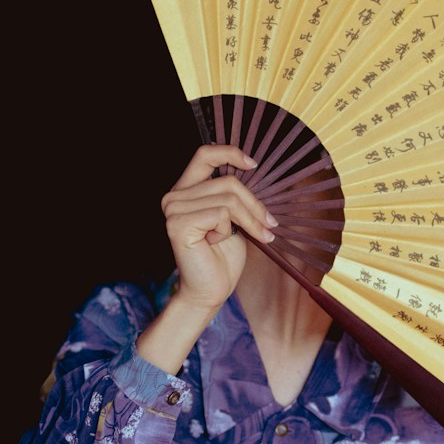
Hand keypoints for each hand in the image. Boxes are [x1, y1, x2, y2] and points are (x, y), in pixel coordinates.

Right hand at [160, 144, 276, 313]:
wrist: (210, 290)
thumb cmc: (222, 257)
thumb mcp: (234, 218)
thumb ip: (235, 195)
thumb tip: (256, 173)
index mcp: (186, 190)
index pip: (204, 154)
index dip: (230, 153)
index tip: (253, 165)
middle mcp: (174, 196)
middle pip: (228, 182)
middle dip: (255, 205)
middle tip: (270, 225)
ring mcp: (173, 209)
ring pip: (229, 200)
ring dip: (248, 221)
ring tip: (253, 237)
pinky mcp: (178, 224)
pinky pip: (221, 215)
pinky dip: (228, 231)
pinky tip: (216, 243)